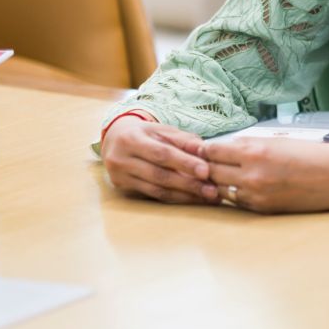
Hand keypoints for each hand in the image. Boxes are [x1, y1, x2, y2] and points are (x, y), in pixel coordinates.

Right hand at [101, 117, 218, 205]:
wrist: (115, 139)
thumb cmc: (146, 134)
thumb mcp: (163, 130)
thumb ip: (184, 140)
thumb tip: (206, 150)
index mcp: (131, 139)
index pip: (161, 154)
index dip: (184, 163)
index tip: (206, 171)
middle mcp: (121, 159)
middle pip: (159, 175)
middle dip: (188, 184)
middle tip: (212, 191)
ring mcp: (120, 176)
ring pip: (156, 189)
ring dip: (185, 195)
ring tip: (208, 198)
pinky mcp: (122, 188)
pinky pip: (153, 195)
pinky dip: (175, 198)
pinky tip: (193, 199)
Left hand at [202, 136, 328, 214]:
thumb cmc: (313, 155)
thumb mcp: (278, 141)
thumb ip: (251, 145)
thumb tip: (227, 148)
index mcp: (256, 151)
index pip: (213, 150)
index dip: (205, 149)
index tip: (203, 148)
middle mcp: (252, 174)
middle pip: (211, 171)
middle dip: (206, 166)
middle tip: (203, 163)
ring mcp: (256, 194)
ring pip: (219, 189)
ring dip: (217, 183)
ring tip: (219, 176)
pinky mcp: (263, 209)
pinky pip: (236, 201)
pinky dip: (233, 194)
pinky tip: (236, 187)